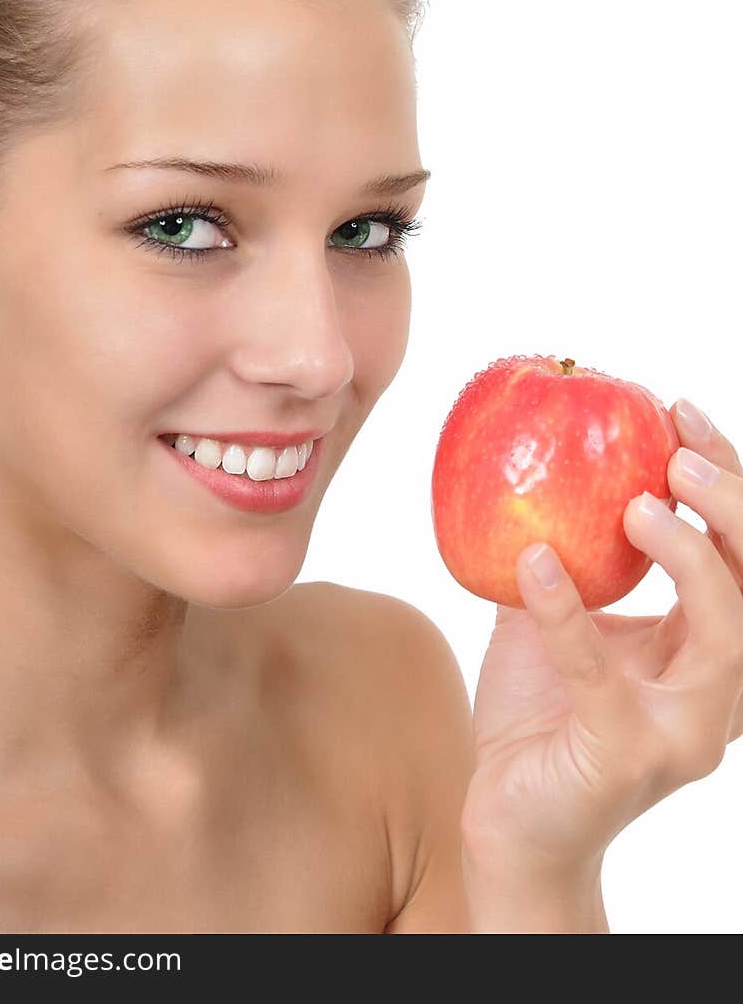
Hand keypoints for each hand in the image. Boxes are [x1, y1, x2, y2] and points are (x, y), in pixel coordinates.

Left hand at [459, 397, 742, 874]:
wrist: (514, 823)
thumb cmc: (543, 716)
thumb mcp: (563, 618)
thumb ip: (572, 555)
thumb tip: (540, 461)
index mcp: (709, 648)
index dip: (727, 477)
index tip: (679, 411)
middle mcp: (718, 690)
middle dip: (733, 508)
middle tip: (676, 454)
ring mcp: (684, 730)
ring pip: (729, 634)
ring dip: (689, 558)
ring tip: (638, 504)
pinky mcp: (626, 756)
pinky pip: (602, 674)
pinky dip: (568, 611)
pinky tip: (534, 562)